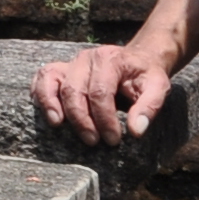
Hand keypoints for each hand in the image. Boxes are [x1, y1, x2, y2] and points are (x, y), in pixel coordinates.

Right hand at [34, 38, 185, 145]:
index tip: (113, 139)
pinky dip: (41, 94)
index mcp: (110, 59)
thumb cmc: (146, 76)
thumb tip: (135, 131)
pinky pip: (43, 78)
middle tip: (93, 141)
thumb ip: (149, 107)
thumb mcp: (157, 87)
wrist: (139, 59)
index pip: (100, 91)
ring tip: (59, 127)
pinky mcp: (62, 69)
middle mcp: (87, 58)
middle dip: (82, 120)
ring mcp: (71, 63)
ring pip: (54, 83)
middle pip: (74, 90)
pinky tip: (48, 112)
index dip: (104, 119)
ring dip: (54, 107)